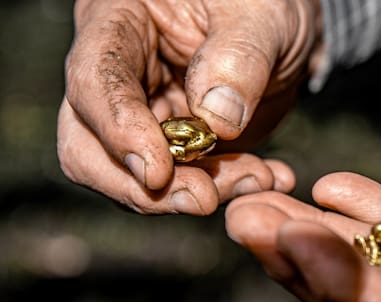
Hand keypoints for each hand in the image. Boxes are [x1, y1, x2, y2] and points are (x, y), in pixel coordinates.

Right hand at [57, 0, 321, 213]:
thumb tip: (216, 121)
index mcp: (120, 23)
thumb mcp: (262, 15)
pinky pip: (187, 185)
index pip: (94, 80)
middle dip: (142, 186)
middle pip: (89, 146)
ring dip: (195, 192)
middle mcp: (120, 76)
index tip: (158, 172)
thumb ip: (239, 58)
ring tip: (259, 178)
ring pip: (138, 179)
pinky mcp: (178, 150)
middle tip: (203, 199)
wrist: (287, 31)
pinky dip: (226, 190)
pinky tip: (268, 178)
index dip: (118, 130)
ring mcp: (146, 117)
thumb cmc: (264, 4)